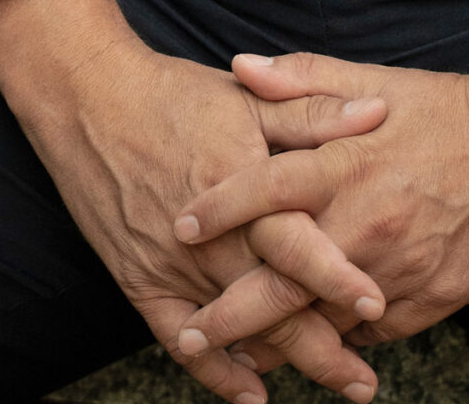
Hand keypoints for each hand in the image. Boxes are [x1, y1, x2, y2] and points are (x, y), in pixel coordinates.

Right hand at [0, 0, 391, 403]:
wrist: (90, 99)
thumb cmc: (174, 94)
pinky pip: (179, 339)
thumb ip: (313, 111)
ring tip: (335, 385)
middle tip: (365, 383)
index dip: (337, 278)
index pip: (297, 245)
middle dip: (324, 349)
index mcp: (242, 185)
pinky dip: (215, 371)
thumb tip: (378, 112)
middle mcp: (210, 236)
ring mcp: (173, 264)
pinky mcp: (140, 280)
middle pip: (273, 303)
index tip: (379, 307)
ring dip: (285, 362)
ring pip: (237, 327)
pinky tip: (251, 393)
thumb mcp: (247, 96)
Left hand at [170, 48, 468, 362]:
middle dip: (227, 315)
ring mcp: (397, 269)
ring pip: (320, 320)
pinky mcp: (430, 301)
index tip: (180, 228)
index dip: (217, 211)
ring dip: (277, 343)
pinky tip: (311, 349)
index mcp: (345, 162)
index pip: (262, 190)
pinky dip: (336, 341)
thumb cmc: (447, 108)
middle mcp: (364, 220)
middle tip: (185, 334)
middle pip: (279, 280)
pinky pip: (369, 335)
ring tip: (233, 358)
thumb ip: (301, 79)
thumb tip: (238, 67)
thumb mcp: (373, 81)